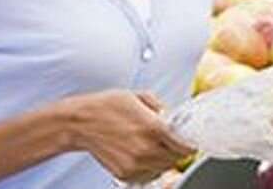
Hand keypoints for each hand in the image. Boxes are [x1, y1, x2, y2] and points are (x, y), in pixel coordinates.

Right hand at [63, 90, 194, 182]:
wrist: (81, 122)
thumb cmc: (108, 106)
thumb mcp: (141, 96)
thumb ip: (162, 108)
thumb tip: (174, 117)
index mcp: (153, 128)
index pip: (184, 145)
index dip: (191, 144)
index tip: (192, 142)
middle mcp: (145, 149)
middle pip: (176, 159)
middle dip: (178, 150)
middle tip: (174, 141)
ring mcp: (134, 164)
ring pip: (163, 169)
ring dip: (165, 159)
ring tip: (158, 146)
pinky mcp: (124, 174)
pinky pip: (148, 176)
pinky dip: (152, 168)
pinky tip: (146, 155)